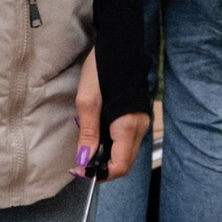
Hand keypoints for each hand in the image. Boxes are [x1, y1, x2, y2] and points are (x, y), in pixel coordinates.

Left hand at [72, 54, 150, 185]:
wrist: (120, 46)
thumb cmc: (102, 70)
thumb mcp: (88, 102)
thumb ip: (88, 133)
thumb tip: (84, 160)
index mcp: (128, 126)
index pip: (120, 166)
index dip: (101, 174)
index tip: (80, 171)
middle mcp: (139, 128)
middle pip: (125, 162)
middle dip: (103, 168)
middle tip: (80, 162)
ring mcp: (141, 122)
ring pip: (127, 153)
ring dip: (108, 157)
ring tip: (87, 148)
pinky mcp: (138, 117)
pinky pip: (127, 141)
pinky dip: (113, 146)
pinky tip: (99, 136)